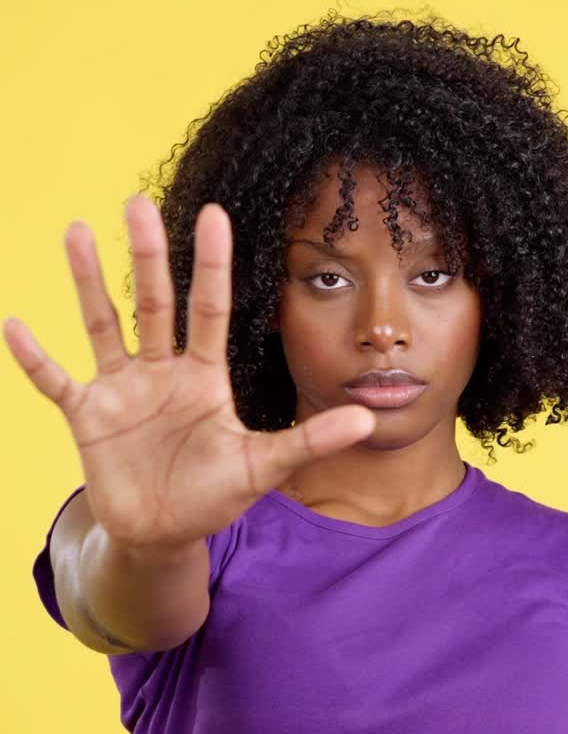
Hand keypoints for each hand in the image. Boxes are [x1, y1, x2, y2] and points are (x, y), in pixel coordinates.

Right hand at [3, 194, 375, 549]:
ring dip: (86, 283)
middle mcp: (160, 372)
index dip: (211, 265)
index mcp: (203, 376)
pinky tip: (15, 325)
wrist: (164, 532)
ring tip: (76, 231)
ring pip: (102, 325)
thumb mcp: (263, 468)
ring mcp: (120, 390)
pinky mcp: (87, 417)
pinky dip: (36, 358)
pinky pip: (56, 381)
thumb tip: (367, 420)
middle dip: (147, 257)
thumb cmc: (214, 495)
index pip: (208, 309)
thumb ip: (308, 441)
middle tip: (138, 202)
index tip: (214, 215)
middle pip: (153, 304)